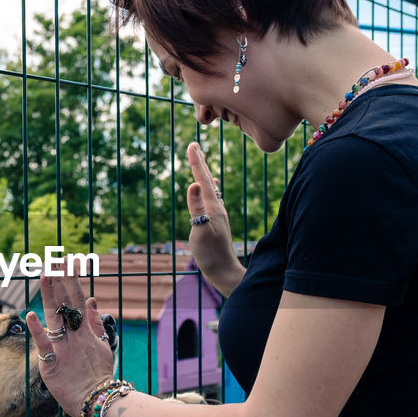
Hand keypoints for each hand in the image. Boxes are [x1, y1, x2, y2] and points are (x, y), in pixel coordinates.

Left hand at [25, 274, 116, 416]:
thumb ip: (96, 323)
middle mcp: (76, 336)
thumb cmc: (99, 375)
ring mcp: (65, 349)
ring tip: (44, 275)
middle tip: (54, 260)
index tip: (66, 262)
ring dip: (49, 295)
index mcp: (87, 331)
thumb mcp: (103, 346)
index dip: (71, 280)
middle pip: (66, 304)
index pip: (77, 299)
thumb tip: (92, 300)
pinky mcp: (53, 364)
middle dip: (60, 281)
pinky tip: (30, 314)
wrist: (98, 402)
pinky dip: (37, 330)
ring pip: (55, 318)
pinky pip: (44, 345)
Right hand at [186, 141, 244, 295]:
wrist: (225, 272)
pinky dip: (209, 187)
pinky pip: (212, 197)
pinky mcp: (217, 222)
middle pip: (207, 181)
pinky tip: (212, 187)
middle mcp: (217, 208)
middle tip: (194, 146)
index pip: (202, 180)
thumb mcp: (200, 231)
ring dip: (204, 173)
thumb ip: (197, 208)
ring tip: (200, 162)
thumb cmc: (211, 255)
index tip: (192, 145)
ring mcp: (218, 215)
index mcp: (213, 208)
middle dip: (200, 163)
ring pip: (210, 188)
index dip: (196, 162)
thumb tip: (193, 184)